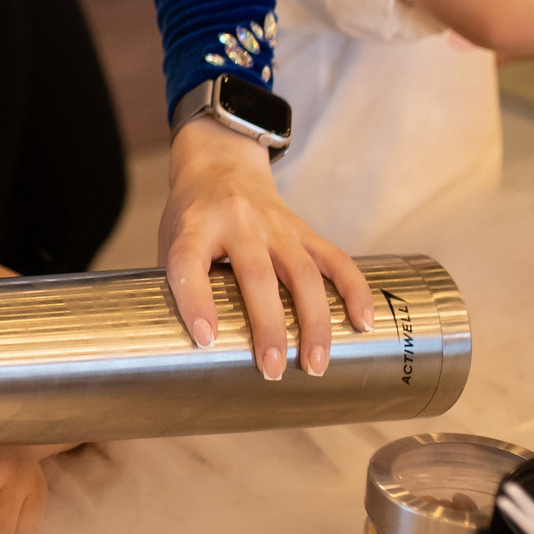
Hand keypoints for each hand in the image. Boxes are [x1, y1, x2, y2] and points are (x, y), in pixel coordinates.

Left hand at [160, 119, 371, 377]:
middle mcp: (238, 222)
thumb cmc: (192, 215)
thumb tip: (190, 348)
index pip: (190, 262)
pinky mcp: (304, 230)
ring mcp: (276, 226)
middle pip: (256, 275)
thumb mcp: (171, 239)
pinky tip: (361, 323)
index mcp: (195, 225)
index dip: (196, 302)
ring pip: (302, 274)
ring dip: (313, 323)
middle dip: (268, 327)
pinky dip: (353, 291)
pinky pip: (335, 259)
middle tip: (271, 371)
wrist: (221, 163)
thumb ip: (181, 283)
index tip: (206, 340)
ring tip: (314, 365)